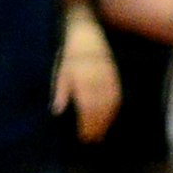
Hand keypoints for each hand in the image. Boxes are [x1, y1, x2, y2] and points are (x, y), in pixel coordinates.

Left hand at [52, 15, 120, 142]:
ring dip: (106, 120)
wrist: (86, 34)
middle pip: (98, 109)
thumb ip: (61, 91)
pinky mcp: (114, 75)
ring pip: (109, 104)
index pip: (85, 108)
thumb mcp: (60, 72)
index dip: (86, 124)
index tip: (84, 136)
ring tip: (101, 132)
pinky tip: (110, 117)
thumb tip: (57, 110)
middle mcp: (95, 80)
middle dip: (95, 126)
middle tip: (93, 139)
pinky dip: (114, 108)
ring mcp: (106, 78)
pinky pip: (116, 95)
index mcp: (80, 80)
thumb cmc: (70, 55)